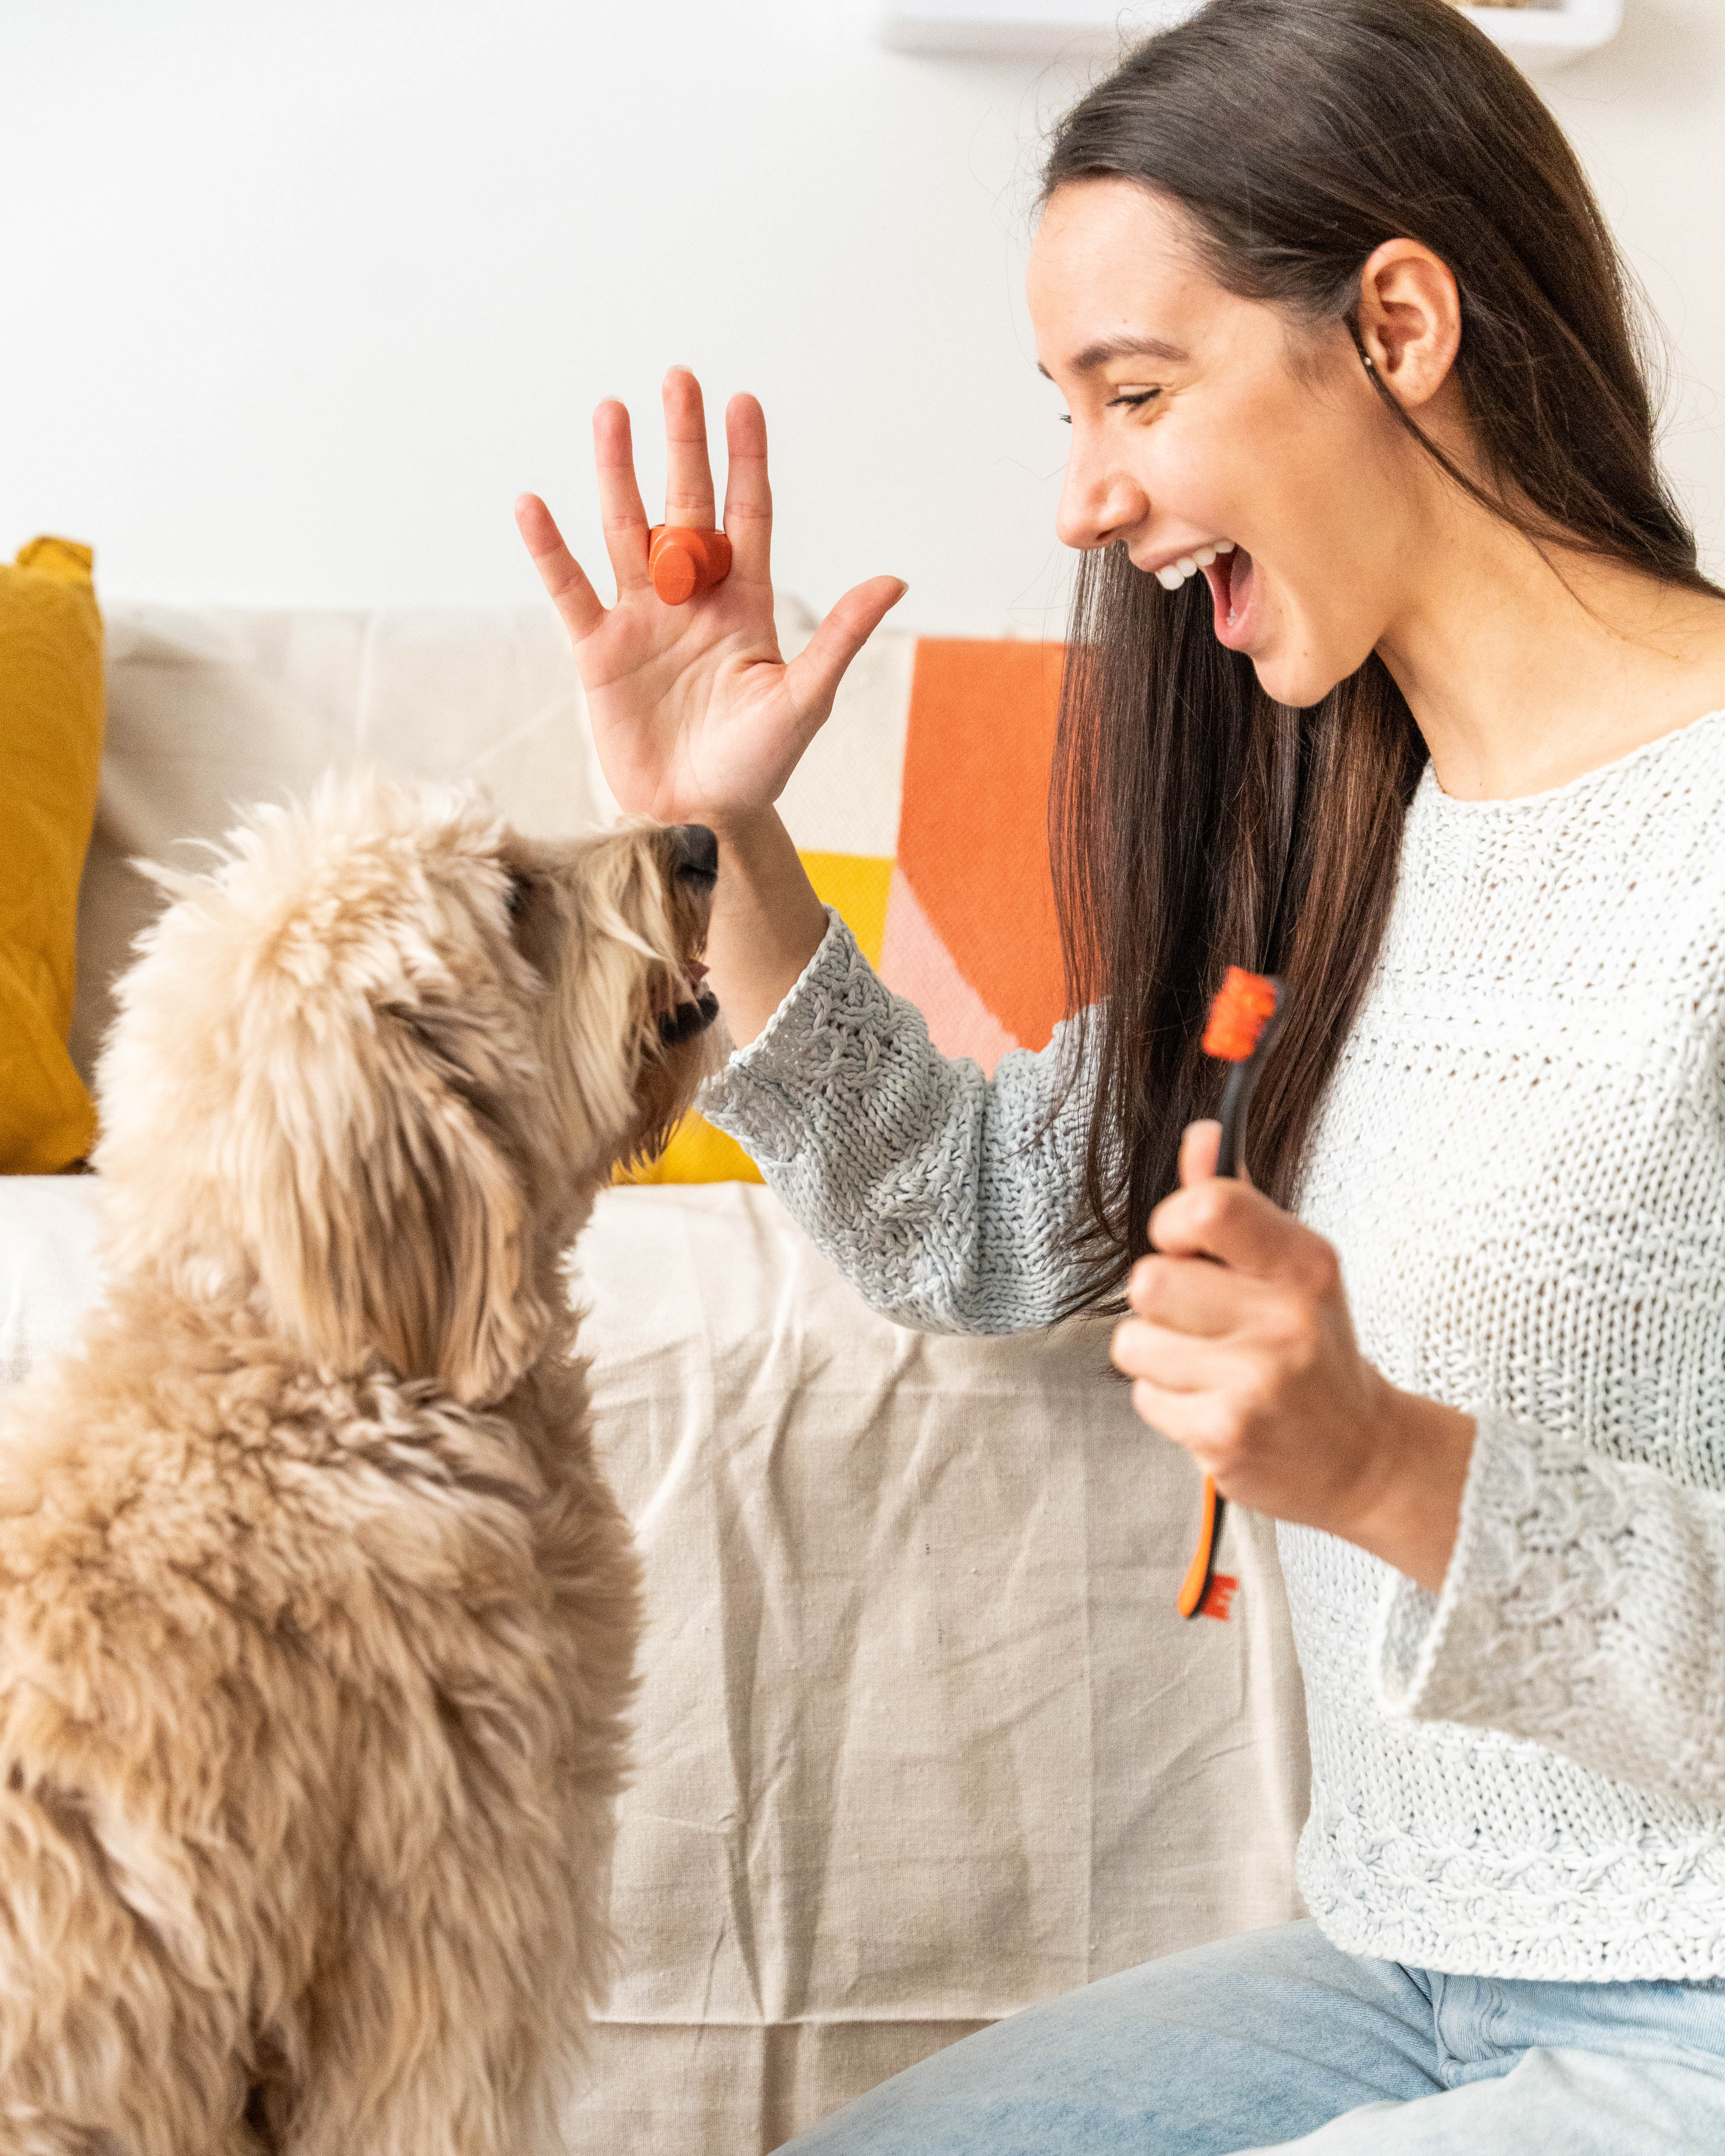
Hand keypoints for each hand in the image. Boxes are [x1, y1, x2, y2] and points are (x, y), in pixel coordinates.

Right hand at [516, 369, 906, 829]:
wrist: (699, 817)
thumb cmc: (757, 765)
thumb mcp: (804, 700)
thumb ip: (840, 637)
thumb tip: (894, 580)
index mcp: (747, 605)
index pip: (748, 515)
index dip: (746, 460)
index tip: (744, 401)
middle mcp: (692, 599)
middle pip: (686, 505)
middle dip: (683, 443)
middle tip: (679, 379)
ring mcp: (642, 619)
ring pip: (626, 530)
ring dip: (618, 473)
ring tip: (611, 411)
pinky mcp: (598, 651)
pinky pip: (570, 591)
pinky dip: (549, 551)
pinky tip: (532, 504)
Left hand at [1109, 1121, 1474, 1590]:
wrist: (1362, 1455)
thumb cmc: (1314, 1350)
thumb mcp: (1292, 1267)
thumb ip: (1236, 1203)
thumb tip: (1200, 1136)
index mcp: (1304, 1264)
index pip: (1208, 1208)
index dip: (1173, 1224)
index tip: (1189, 1246)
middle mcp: (1284, 1320)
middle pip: (1148, 1280)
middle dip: (1160, 1301)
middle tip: (1203, 1320)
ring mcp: (1255, 1382)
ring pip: (1133, 1341)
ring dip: (1159, 1356)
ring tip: (1211, 1368)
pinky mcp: (1224, 1436)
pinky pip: (1143, 1398)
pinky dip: (1168, 1403)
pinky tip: (1215, 1405)